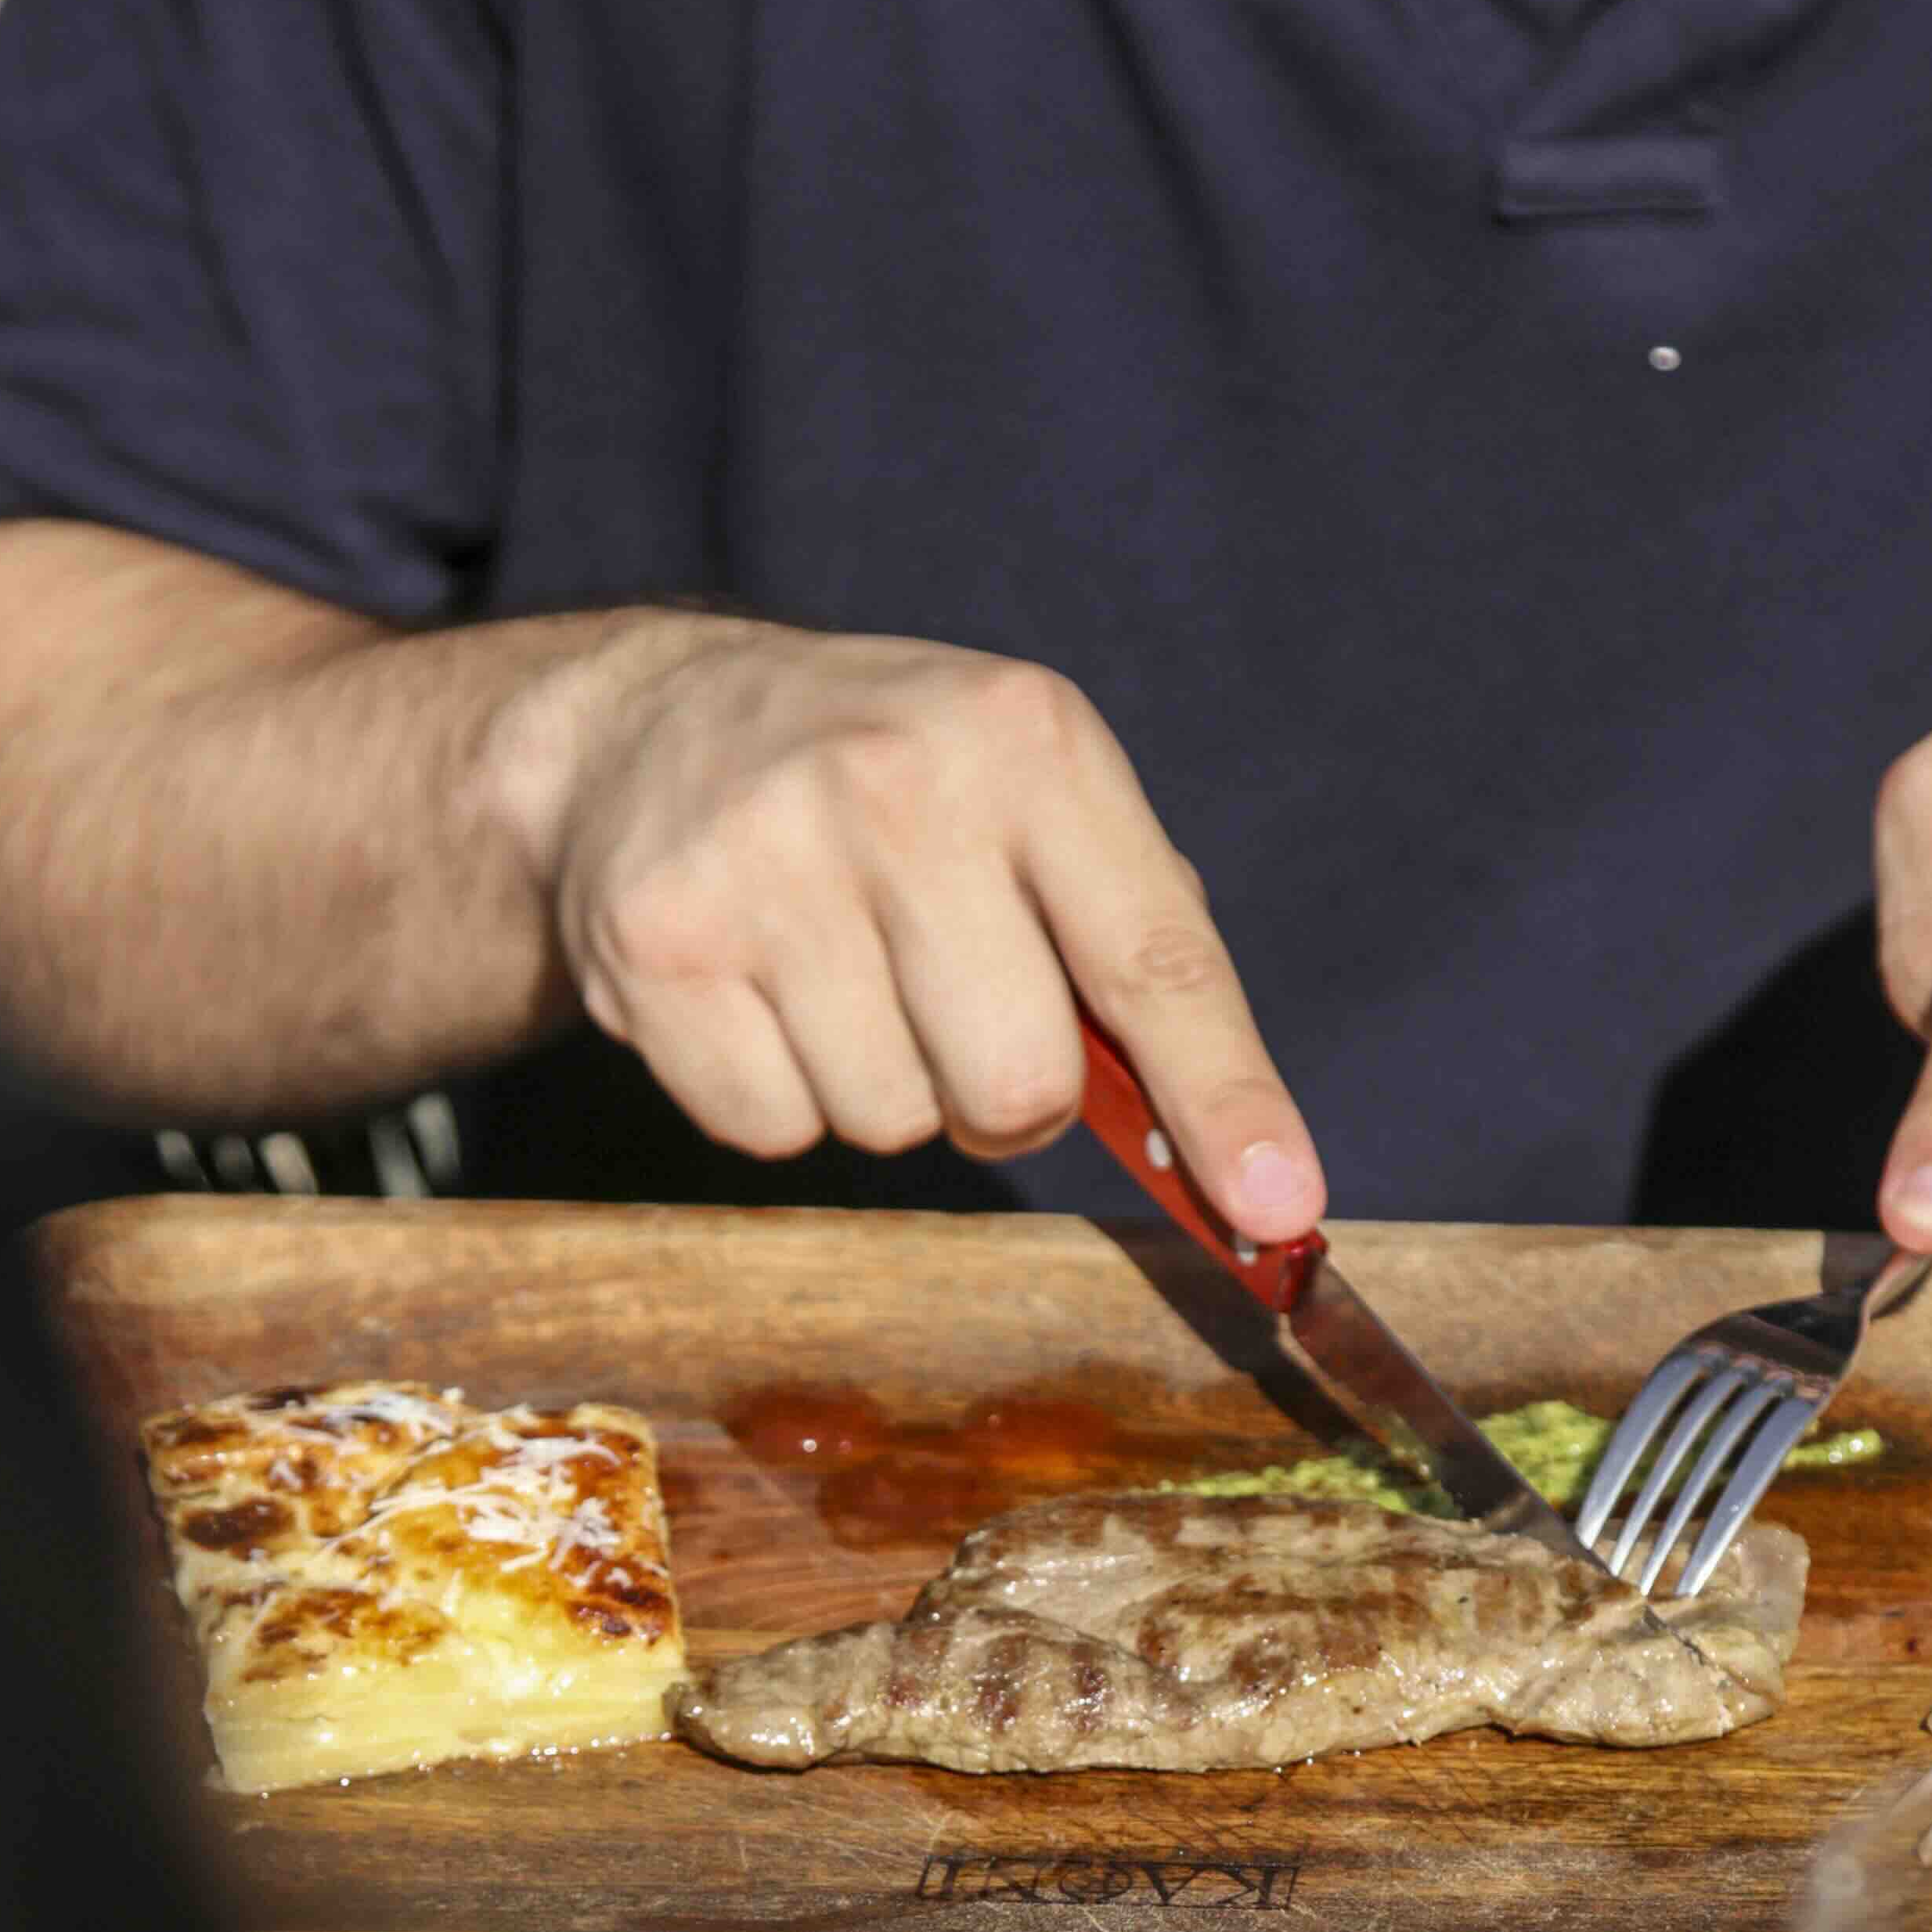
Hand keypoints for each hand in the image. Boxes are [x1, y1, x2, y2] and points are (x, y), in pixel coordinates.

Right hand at [480, 616, 1323, 1237]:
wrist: (650, 726)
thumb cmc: (894, 791)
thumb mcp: (1033, 796)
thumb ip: (1140, 944)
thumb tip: (1246, 1158)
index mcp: (1028, 740)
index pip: (1155, 960)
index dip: (1225, 1099)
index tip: (1281, 1205)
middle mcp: (898, 785)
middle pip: (1019, 1083)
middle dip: (1010, 1098)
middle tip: (960, 1016)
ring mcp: (765, 863)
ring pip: (893, 1123)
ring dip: (889, 1092)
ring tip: (842, 979)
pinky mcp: (658, 947)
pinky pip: (775, 1132)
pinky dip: (782, 1099)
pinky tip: (760, 997)